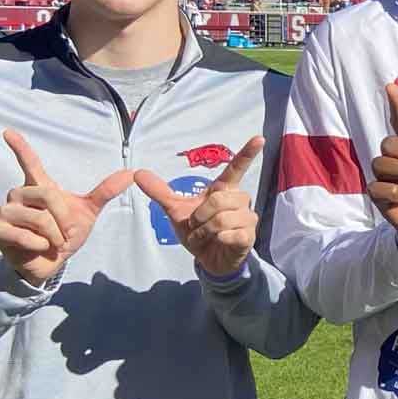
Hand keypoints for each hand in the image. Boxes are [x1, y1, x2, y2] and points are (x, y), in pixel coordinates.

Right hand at [0, 130, 133, 286]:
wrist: (50, 262)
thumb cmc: (65, 234)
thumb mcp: (88, 212)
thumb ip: (105, 192)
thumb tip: (131, 172)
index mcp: (39, 187)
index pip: (30, 163)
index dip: (20, 147)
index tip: (8, 131)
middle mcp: (19, 194)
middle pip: (49, 196)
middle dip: (65, 219)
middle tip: (66, 234)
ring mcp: (5, 210)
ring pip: (38, 218)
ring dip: (54, 236)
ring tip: (52, 242)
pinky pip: (25, 236)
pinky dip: (40, 246)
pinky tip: (38, 248)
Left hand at [136, 137, 264, 278]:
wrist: (208, 259)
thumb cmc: (198, 232)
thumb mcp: (176, 211)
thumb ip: (160, 192)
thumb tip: (138, 173)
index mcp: (224, 190)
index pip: (236, 168)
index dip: (248, 153)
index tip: (259, 138)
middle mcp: (239, 201)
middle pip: (219, 199)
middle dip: (200, 217)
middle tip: (197, 227)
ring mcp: (247, 218)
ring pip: (222, 218)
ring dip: (205, 231)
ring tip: (205, 237)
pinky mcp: (248, 236)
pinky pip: (229, 234)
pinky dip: (215, 240)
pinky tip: (217, 243)